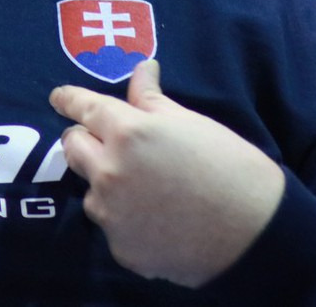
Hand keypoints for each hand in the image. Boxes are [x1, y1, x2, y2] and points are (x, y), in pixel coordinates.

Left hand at [50, 60, 284, 287]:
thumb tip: (141, 69)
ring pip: (90, 187)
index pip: (83, 107)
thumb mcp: (192, 124)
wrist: (257, 236)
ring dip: (105, 181)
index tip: (58, 97)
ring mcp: (111, 213)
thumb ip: (152, 100)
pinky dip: (125, 217)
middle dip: (85, 139)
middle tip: (110, 142)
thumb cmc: (232, 168)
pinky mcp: (120, 247)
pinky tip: (155, 217)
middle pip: (72, 146)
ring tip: (145, 186)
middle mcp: (109, 171)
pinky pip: (110, 223)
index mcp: (127, 132)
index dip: (68, 99)